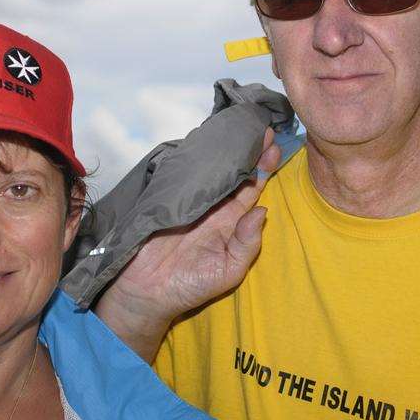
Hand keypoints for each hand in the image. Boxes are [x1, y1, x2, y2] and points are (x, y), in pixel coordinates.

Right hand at [95, 128, 280, 360]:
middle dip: (249, 150)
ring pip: (211, 169)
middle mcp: (213, 206)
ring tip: (239, 127)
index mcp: (230, 222)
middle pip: (234, 172)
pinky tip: (205, 140)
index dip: (264, 168)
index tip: (275, 147)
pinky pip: (183, 173)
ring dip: (224, 149)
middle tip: (262, 127)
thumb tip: (263, 210)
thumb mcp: (228, 270)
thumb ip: (247, 243)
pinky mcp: (167, 196)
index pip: (251, 189)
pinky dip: (194, 157)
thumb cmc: (189, 286)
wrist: (144, 293)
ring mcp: (189, 199)